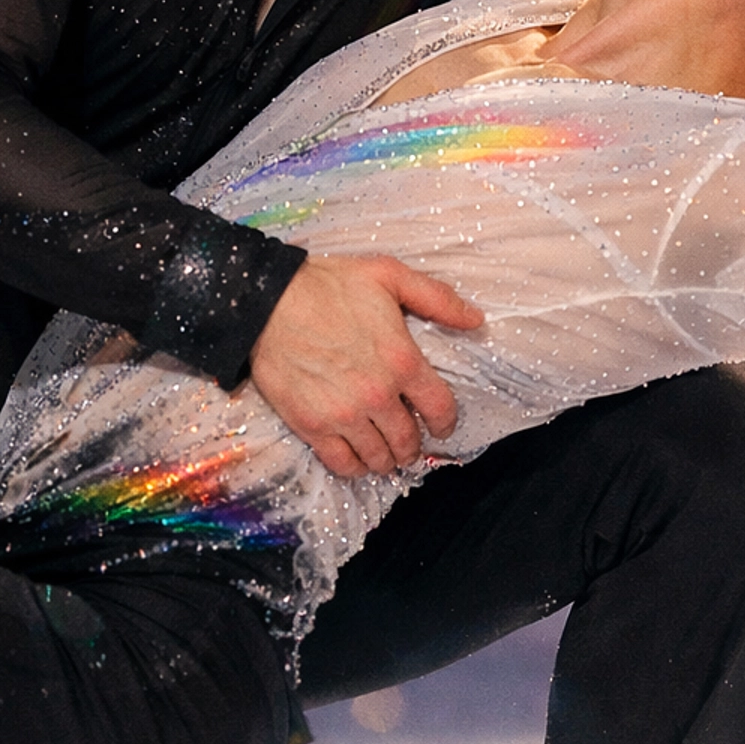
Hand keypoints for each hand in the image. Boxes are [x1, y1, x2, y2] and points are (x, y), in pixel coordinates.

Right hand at [249, 254, 483, 477]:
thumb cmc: (329, 285)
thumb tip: (476, 319)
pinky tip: (358, 460)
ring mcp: (344, 415)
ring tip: (386, 454)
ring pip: (379, 457)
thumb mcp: (390, 275)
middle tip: (410, 444)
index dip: (446, 423)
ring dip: (387, 459)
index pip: (440, 408)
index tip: (442, 427)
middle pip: (409, 440)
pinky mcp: (312, 426)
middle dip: (414, 446)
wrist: (268, 302)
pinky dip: (355, 467)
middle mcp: (378, 395)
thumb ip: (436, 299)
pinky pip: (342, 463)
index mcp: (402, 361)